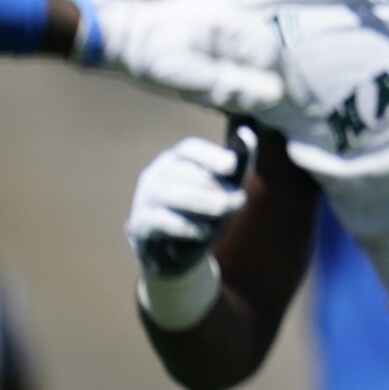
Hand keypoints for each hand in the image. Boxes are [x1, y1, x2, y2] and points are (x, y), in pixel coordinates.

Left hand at [79, 0, 286, 111]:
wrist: (111, 32)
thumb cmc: (147, 57)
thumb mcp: (188, 78)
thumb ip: (232, 85)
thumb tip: (275, 95)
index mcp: (226, 23)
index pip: (270, 53)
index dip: (286, 81)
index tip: (297, 105)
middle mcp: (230, 11)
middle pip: (269, 47)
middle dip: (278, 76)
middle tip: (290, 103)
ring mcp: (221, 10)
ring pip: (258, 43)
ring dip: (263, 70)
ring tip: (263, 95)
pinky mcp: (212, 15)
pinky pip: (243, 39)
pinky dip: (249, 60)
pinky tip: (243, 77)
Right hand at [127, 129, 256, 278]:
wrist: (180, 256)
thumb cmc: (206, 214)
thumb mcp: (226, 190)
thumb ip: (240, 165)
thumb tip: (246, 133)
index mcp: (177, 160)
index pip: (190, 149)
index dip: (211, 155)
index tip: (232, 165)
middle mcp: (156, 175)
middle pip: (184, 172)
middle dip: (215, 186)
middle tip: (240, 200)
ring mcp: (144, 198)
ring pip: (172, 194)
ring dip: (204, 203)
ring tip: (226, 211)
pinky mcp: (140, 224)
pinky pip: (160, 220)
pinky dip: (185, 226)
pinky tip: (203, 232)